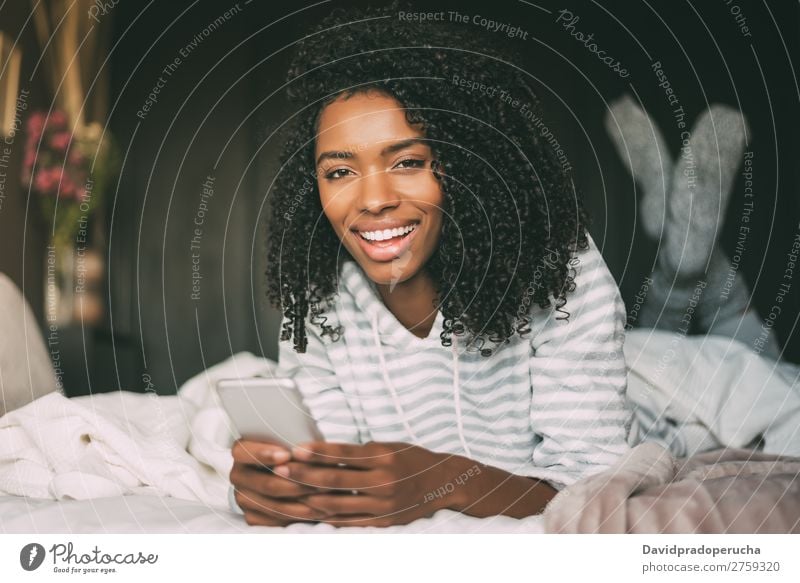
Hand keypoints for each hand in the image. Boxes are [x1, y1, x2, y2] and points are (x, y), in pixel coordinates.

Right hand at [229, 439, 327, 525]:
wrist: (279, 472)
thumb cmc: (288, 450)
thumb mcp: (286, 440)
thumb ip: (289, 442)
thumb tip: (304, 448)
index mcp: (241, 451)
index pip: (245, 452)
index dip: (265, 454)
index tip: (286, 455)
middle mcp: (238, 475)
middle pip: (267, 484)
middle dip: (296, 484)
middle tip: (321, 483)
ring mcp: (243, 497)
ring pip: (274, 506)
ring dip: (303, 503)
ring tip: (325, 498)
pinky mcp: (252, 516)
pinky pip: (275, 520)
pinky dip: (298, 517)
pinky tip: (316, 511)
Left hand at [277, 441, 455, 526]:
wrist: (443, 483)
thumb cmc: (411, 458)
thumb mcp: (388, 446)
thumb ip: (358, 453)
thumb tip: (321, 453)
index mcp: (384, 457)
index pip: (343, 453)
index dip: (316, 452)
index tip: (294, 449)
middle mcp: (384, 481)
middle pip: (335, 479)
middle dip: (304, 474)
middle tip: (280, 469)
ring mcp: (383, 505)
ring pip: (337, 503)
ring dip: (308, 497)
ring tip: (288, 490)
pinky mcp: (383, 522)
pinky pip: (348, 521)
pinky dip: (326, 515)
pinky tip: (308, 510)